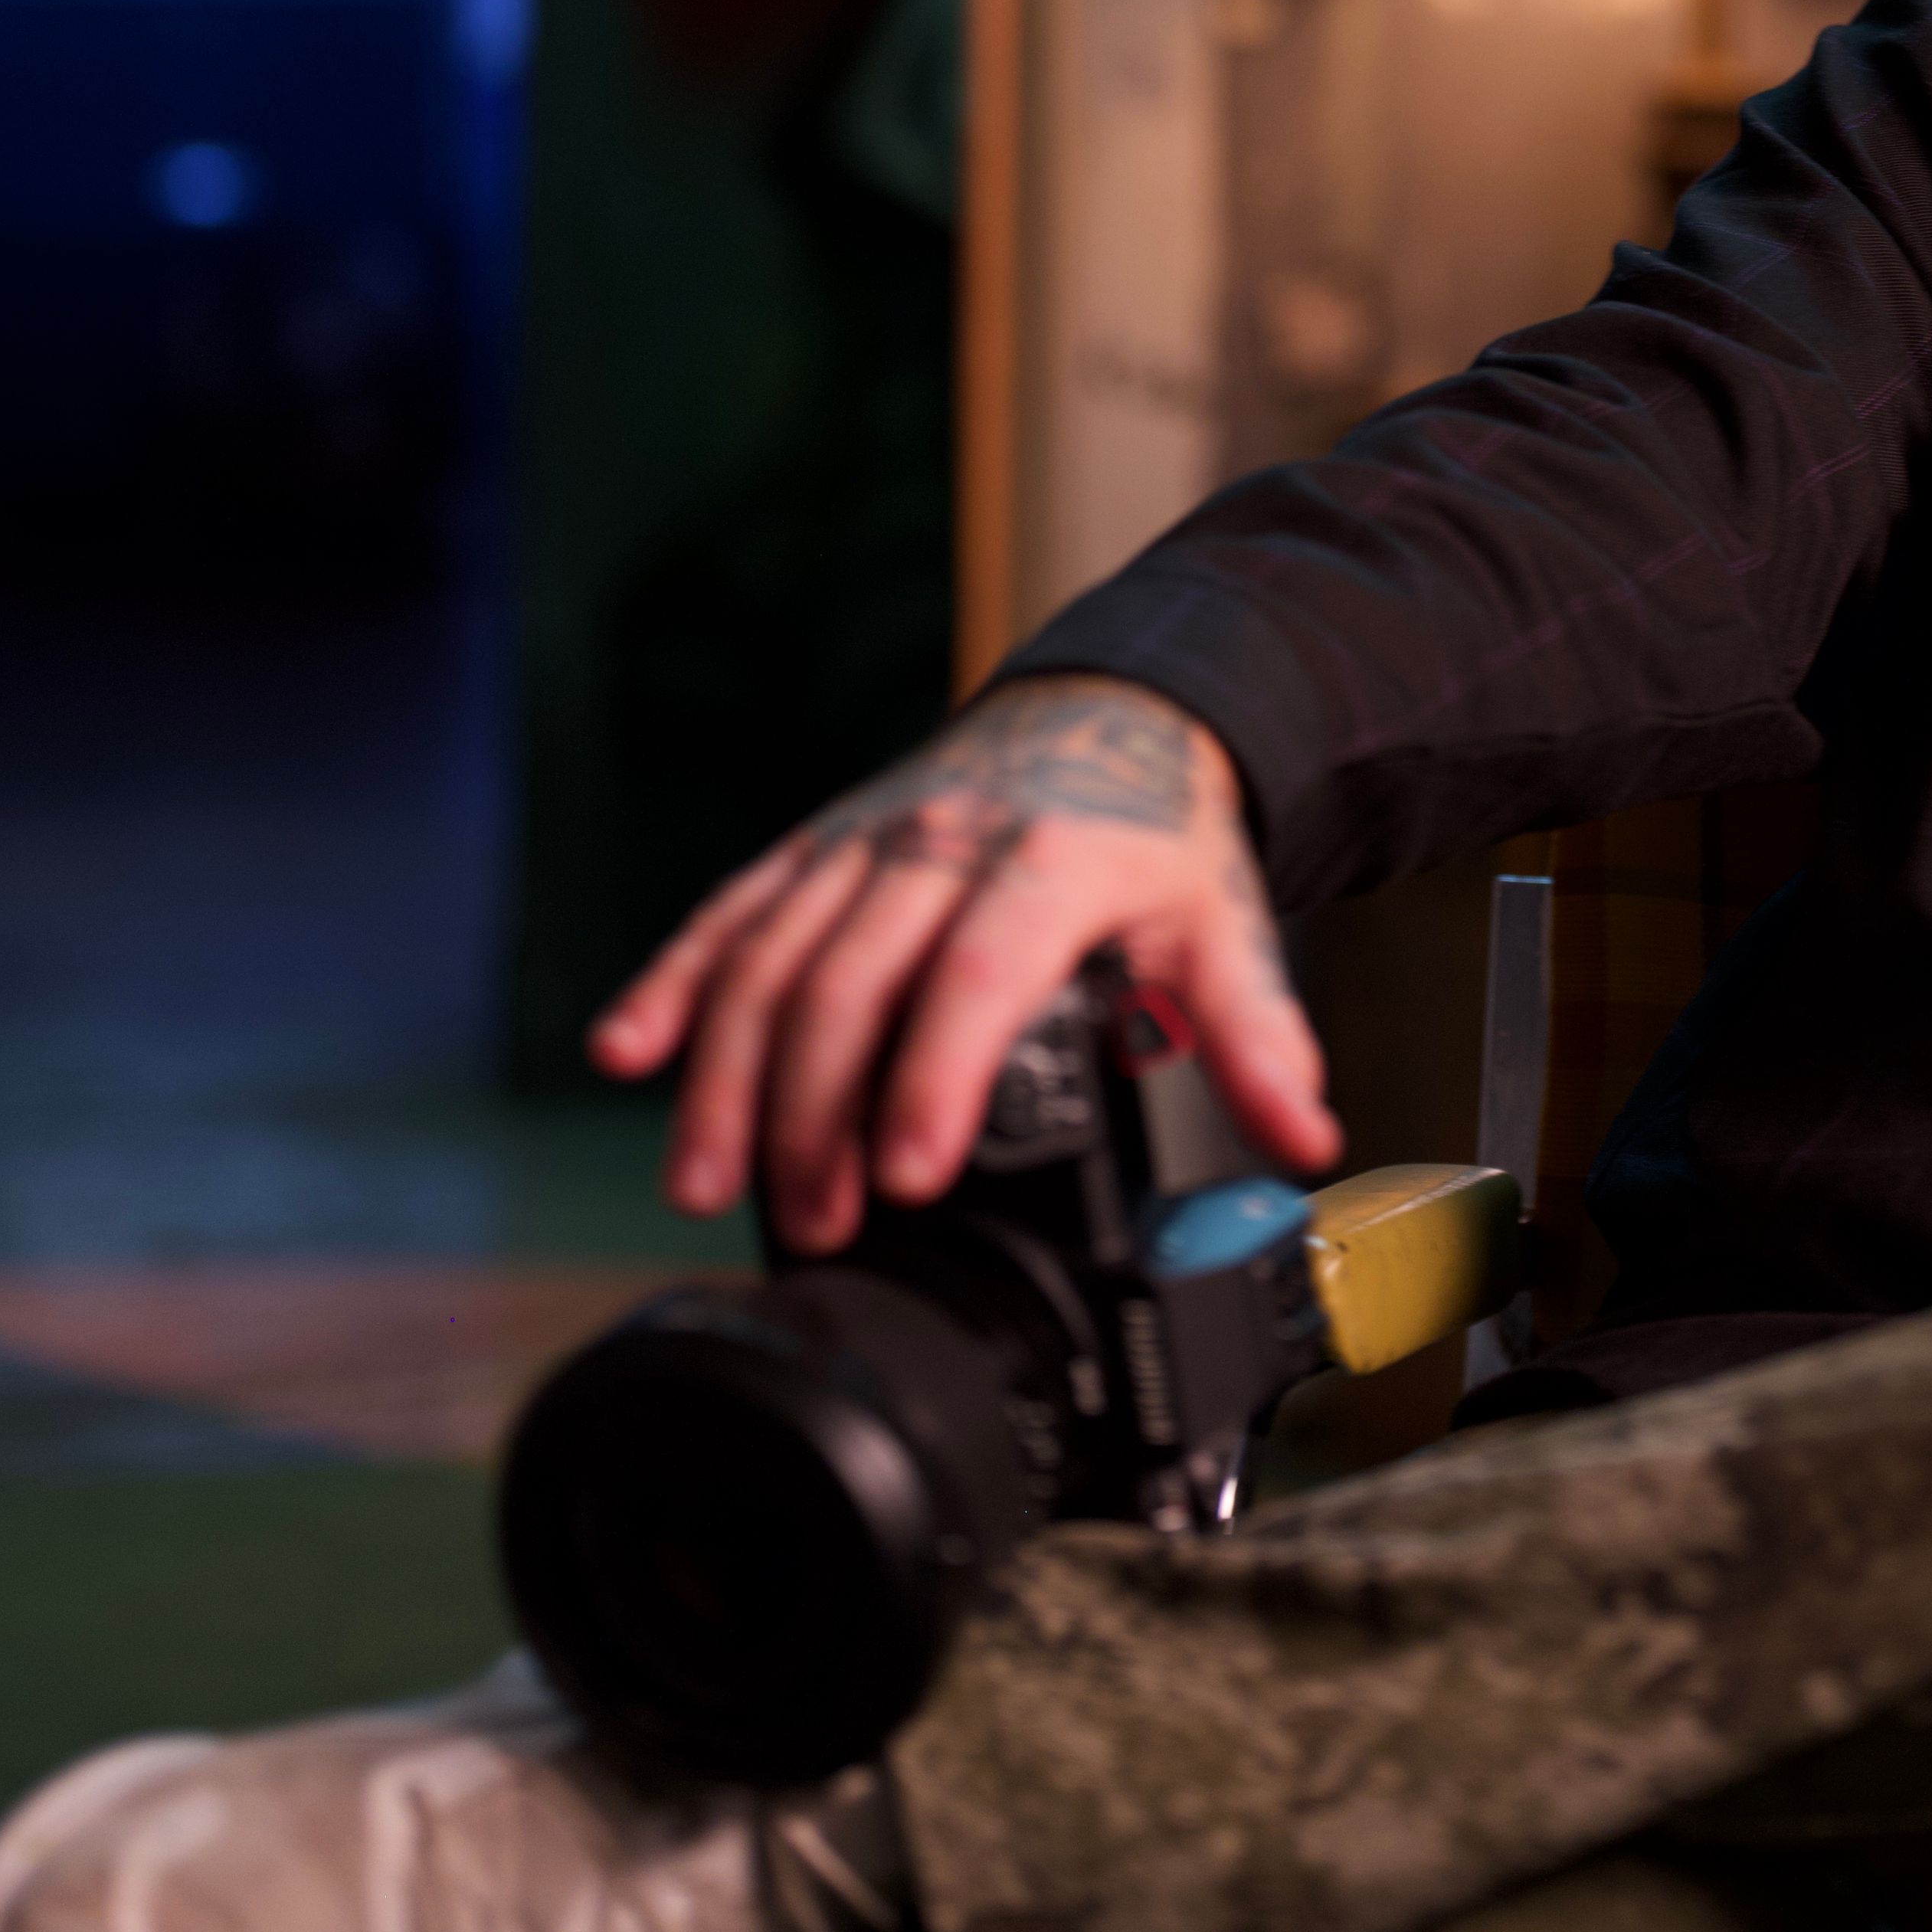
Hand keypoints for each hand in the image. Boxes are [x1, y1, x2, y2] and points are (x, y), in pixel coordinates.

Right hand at [587, 677, 1331, 1245]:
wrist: (1108, 709)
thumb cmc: (1157, 835)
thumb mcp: (1225, 922)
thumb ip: (1257, 1034)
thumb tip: (1306, 1137)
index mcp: (1050, 863)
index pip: (979, 976)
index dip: (938, 1077)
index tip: (911, 1177)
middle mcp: (942, 843)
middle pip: (851, 981)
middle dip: (817, 1112)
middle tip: (814, 1222)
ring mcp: (864, 841)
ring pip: (770, 954)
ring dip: (728, 1073)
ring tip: (705, 1184)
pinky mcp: (813, 845)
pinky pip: (728, 912)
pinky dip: (671, 982)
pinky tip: (625, 1053)